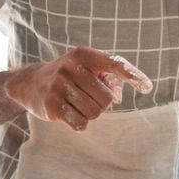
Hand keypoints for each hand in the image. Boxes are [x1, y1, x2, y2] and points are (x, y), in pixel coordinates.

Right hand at [4, 46, 151, 130]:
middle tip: (89, 97)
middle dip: (103, 103)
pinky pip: (80, 123)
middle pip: (107, 98)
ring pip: (95, 112)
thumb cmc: (70, 74)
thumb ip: (110, 78)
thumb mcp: (89, 68)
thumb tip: (118, 96)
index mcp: (84, 54)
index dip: (133, 75)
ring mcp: (59, 86)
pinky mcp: (51, 106)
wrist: (29, 82)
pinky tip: (70, 114)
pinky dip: (81, 123)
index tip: (148, 87)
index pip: (115, 64)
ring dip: (91, 113)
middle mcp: (71, 67)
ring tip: (78, 104)